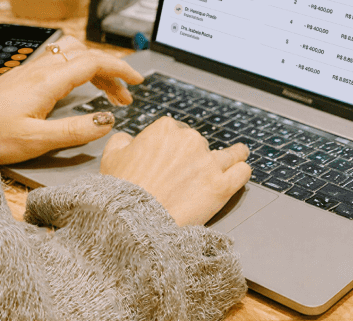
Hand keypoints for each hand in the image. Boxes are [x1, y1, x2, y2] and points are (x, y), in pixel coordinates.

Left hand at [0, 42, 142, 165]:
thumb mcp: (37, 141)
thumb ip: (75, 131)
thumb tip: (107, 121)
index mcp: (46, 81)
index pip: (92, 63)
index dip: (119, 70)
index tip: (138, 82)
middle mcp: (38, 70)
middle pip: (84, 56)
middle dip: (110, 71)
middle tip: (126, 96)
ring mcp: (27, 72)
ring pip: (70, 57)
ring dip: (93, 70)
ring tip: (106, 95)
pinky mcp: (19, 79)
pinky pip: (56, 65)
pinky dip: (76, 73)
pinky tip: (75, 92)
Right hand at [98, 117, 250, 225]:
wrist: (135, 223)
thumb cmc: (122, 192)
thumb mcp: (110, 157)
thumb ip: (123, 140)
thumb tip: (131, 139)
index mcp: (164, 129)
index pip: (175, 130)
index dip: (172, 145)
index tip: (171, 156)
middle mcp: (190, 140)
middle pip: (199, 143)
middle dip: (196, 155)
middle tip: (189, 173)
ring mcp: (209, 163)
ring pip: (231, 153)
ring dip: (235, 154)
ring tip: (239, 154)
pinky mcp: (222, 186)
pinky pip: (242, 172)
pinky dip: (242, 170)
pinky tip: (242, 170)